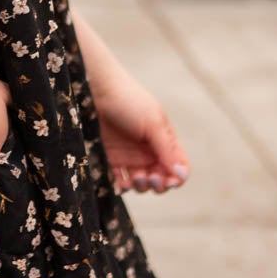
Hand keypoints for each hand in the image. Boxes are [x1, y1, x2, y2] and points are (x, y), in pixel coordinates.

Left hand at [89, 64, 189, 195]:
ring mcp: (129, 156)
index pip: (177, 167)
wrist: (94, 90)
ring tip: (135, 178)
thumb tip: (182, 175)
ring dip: (141, 186)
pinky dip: (122, 187)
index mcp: (164, 141)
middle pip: (160, 179)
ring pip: (141, 183)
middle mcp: (148, 151)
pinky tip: (120, 185)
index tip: (169, 181)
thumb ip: (167, 149)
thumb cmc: (128, 100)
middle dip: (158, 184)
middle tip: (150, 178)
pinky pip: (119, 180)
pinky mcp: (109, 159)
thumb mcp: (153, 123)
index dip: (176, 178)